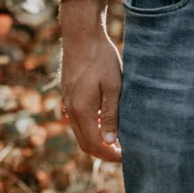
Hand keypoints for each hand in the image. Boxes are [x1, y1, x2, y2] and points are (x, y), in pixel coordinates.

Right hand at [58, 0, 122, 161]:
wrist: (81, 35)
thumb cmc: (101, 58)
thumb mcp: (113, 86)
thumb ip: (110, 115)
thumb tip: (109, 142)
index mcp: (82, 110)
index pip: (94, 145)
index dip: (109, 155)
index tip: (126, 157)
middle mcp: (71, 110)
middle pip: (84, 143)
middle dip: (103, 152)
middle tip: (123, 152)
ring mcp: (67, 101)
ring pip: (80, 132)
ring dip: (96, 140)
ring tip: (117, 139)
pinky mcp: (67, 94)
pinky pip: (77, 119)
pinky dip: (90, 127)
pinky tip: (104, 121)